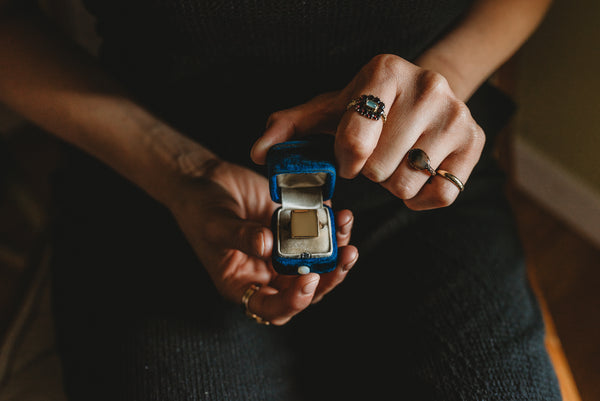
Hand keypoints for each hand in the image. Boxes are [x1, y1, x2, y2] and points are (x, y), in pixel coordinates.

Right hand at [167, 159, 357, 324]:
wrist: (204, 179)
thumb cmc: (199, 209)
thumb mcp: (215, 225)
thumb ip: (240, 236)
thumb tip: (267, 245)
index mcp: (244, 284)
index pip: (273, 308)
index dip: (294, 301)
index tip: (309, 280)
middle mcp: (268, 273)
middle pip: (306, 289)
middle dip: (329, 275)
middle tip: (345, 256)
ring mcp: (283, 251)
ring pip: (318, 263)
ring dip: (337, 249)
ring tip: (345, 226)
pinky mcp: (293, 228)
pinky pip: (318, 234)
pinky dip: (331, 226)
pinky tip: (338, 213)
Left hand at [251, 54, 484, 209]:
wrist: (425, 93)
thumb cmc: (369, 106)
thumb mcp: (328, 109)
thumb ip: (289, 127)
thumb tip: (258, 153)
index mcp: (384, 71)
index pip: (354, 139)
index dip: (346, 159)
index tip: (349, 158)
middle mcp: (427, 86)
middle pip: (380, 169)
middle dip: (370, 173)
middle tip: (376, 157)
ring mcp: (455, 115)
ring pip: (407, 184)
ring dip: (393, 185)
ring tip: (395, 163)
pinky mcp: (475, 142)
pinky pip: (441, 195)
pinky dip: (420, 198)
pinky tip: (414, 179)